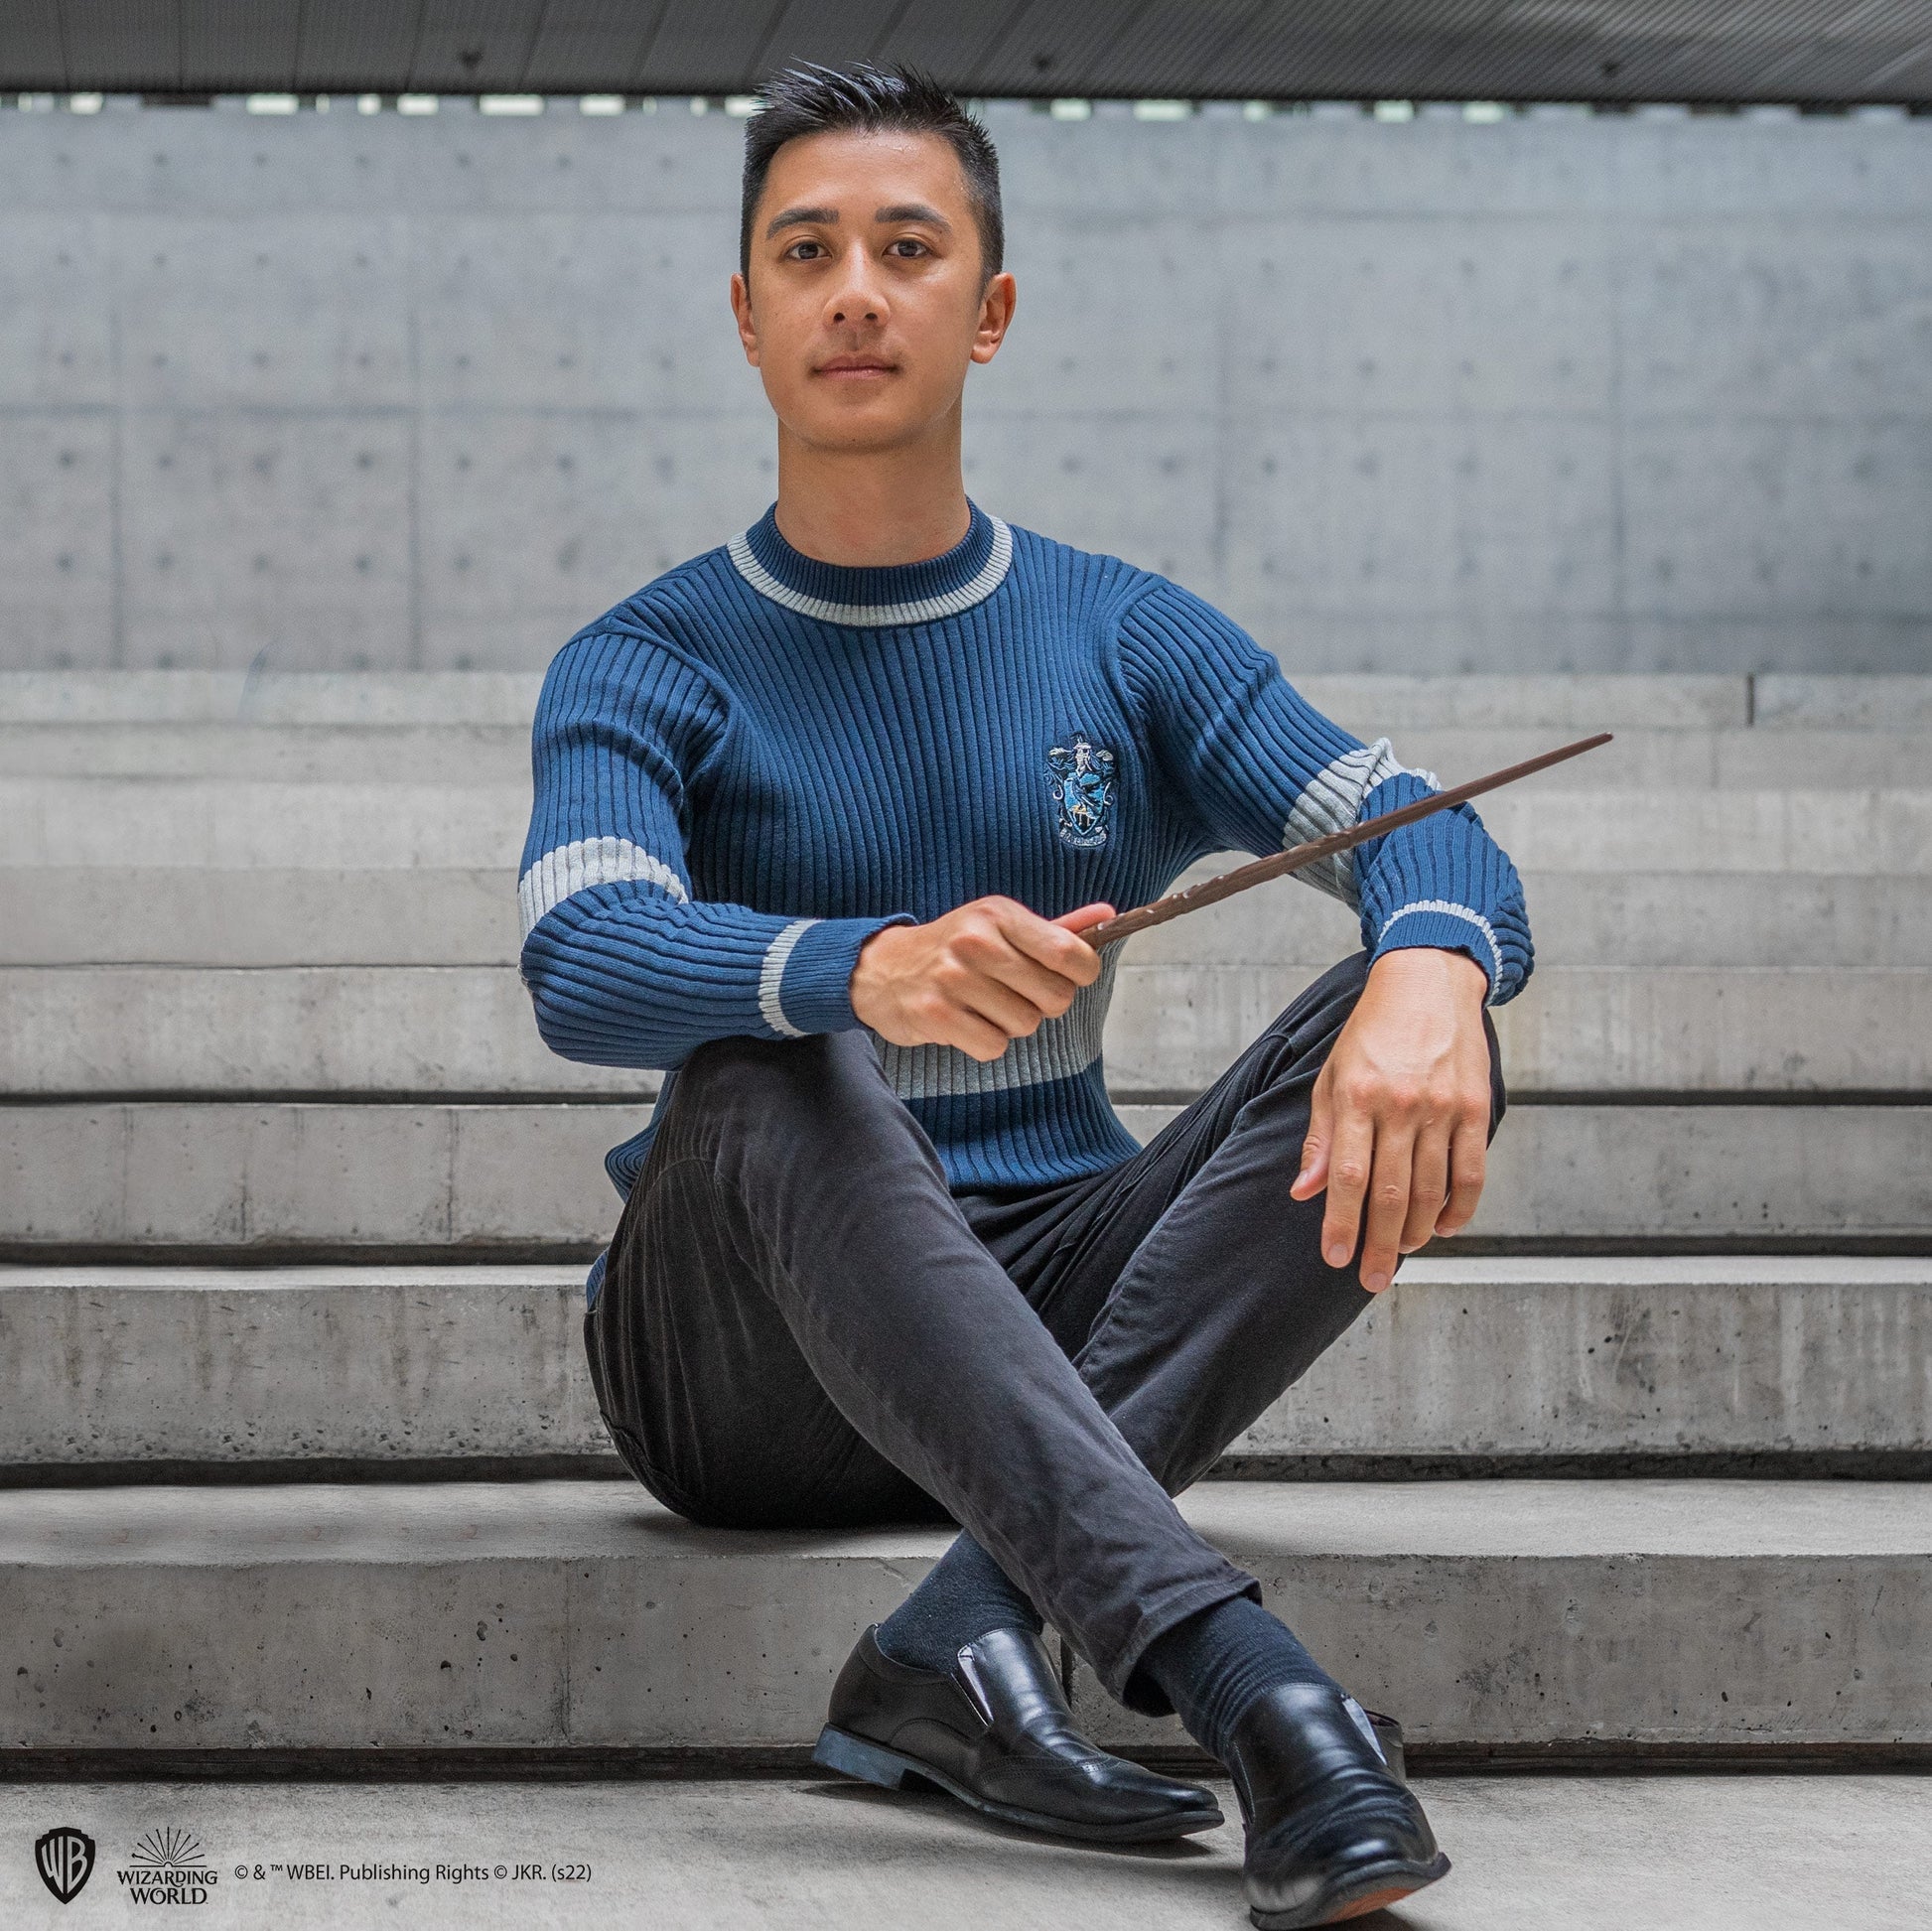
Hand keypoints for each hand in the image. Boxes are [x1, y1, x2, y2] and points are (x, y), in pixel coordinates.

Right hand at [851, 898, 1116, 1059]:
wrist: (881, 968)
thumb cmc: (953, 948)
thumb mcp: (999, 925)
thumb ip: (1054, 928)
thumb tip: (1107, 915)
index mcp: (998, 914)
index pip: (1069, 952)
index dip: (1082, 973)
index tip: (1069, 976)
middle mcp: (976, 941)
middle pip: (1054, 996)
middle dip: (1045, 1004)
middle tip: (1018, 994)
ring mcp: (953, 978)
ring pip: (1025, 1024)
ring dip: (1012, 1024)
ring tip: (985, 1006)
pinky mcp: (936, 1014)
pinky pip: (994, 1046)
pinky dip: (987, 1042)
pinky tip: (968, 1023)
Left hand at [1289, 949, 1492, 1292]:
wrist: (1427, 981)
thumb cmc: (1372, 1032)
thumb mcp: (1332, 1076)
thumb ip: (1321, 1137)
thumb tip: (1305, 1193)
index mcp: (1357, 1097)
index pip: (1346, 1178)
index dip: (1340, 1224)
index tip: (1335, 1258)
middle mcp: (1400, 1105)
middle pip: (1390, 1194)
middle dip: (1378, 1245)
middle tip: (1370, 1278)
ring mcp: (1441, 1107)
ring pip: (1431, 1190)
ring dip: (1415, 1232)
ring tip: (1400, 1253)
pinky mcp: (1474, 1107)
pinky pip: (1471, 1172)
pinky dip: (1460, 1209)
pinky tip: (1445, 1228)